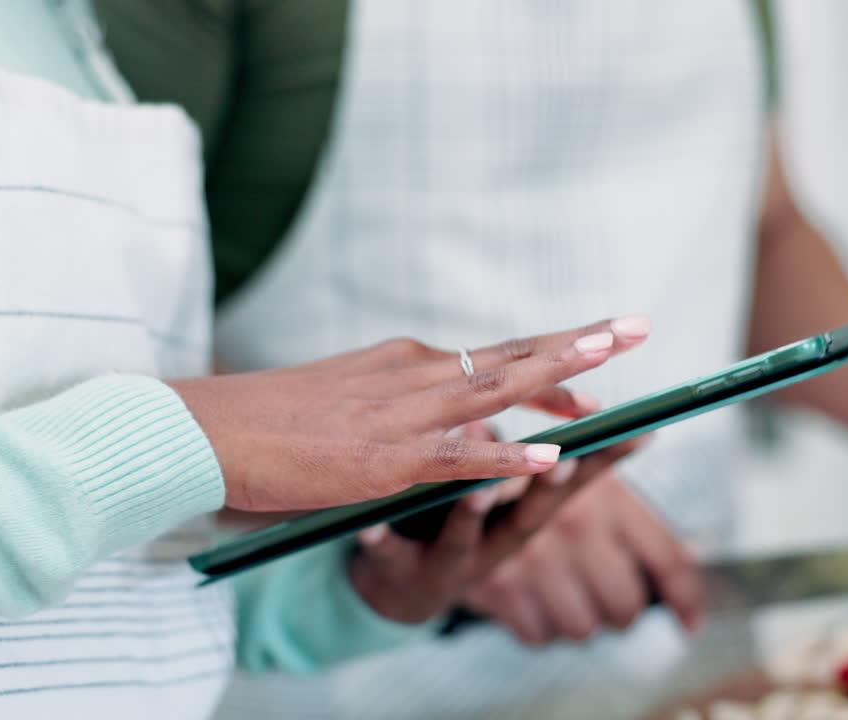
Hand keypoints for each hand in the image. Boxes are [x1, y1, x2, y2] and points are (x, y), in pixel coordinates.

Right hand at [169, 315, 650, 511]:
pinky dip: (508, 456)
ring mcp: (402, 415)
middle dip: (580, 341)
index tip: (597, 355)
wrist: (211, 429)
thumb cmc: (271, 418)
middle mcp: (412, 375)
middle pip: (512, 354)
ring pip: (497, 389)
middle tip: (636, 326)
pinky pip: (460, 457)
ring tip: (615, 368)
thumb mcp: (345, 395)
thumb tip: (435, 405)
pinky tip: (550, 457)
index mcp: (404, 361)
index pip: (494, 354)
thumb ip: (395, 399)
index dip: (552, 356)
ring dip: (560, 378)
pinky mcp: (385, 458)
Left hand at [348, 424, 647, 623]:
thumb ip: (533, 453)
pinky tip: (367, 527)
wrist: (392, 584)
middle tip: (567, 456)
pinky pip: (383, 553)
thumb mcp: (499, 491)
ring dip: (473, 511)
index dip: (603, 461)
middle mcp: (491, 543)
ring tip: (479, 488)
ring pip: (461, 536)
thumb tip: (595, 405)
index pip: (568, 482)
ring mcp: (443, 561)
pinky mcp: (392, 570)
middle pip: (526, 515)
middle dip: (547, 485)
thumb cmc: (455, 524)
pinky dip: (378, 540)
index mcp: (517, 516)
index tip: (636, 432)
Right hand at [462, 470, 700, 645]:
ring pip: (582, 627)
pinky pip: (539, 635)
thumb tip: (686, 542)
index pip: (667, 561)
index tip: (690, 623)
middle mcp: (573, 526)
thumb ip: (627, 499)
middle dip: (618, 609)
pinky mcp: (497, 586)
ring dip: (576, 618)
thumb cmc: (532, 475)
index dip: (685, 600)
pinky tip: (530, 593)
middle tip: (606, 595)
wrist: (451, 480)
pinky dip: (537, 623)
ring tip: (562, 589)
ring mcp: (534, 560)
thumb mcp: (582, 473)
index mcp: (605, 495)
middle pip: (625, 606)